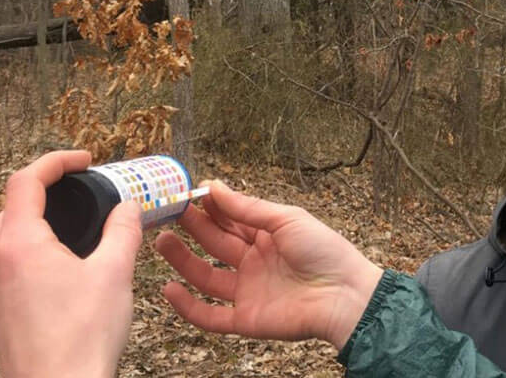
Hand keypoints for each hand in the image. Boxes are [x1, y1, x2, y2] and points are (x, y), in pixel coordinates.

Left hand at [0, 150, 142, 377]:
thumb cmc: (82, 339)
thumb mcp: (115, 273)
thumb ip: (122, 231)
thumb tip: (128, 207)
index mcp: (20, 246)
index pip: (24, 182)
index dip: (55, 162)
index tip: (84, 161)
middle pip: (8, 208)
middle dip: (42, 190)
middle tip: (79, 189)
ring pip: (4, 240)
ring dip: (33, 221)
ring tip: (73, 226)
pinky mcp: (0, 316)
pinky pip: (7, 268)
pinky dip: (31, 251)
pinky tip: (64, 268)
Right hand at [155, 181, 383, 349]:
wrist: (344, 295)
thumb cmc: (324, 251)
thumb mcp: (287, 219)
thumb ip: (248, 208)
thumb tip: (214, 187)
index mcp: (267, 236)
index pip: (231, 219)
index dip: (209, 207)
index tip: (185, 192)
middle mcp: (255, 262)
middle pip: (215, 244)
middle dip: (192, 228)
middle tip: (166, 212)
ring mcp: (249, 291)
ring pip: (206, 277)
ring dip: (183, 261)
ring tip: (161, 241)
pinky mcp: (246, 319)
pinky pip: (210, 316)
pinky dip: (188, 306)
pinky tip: (168, 288)